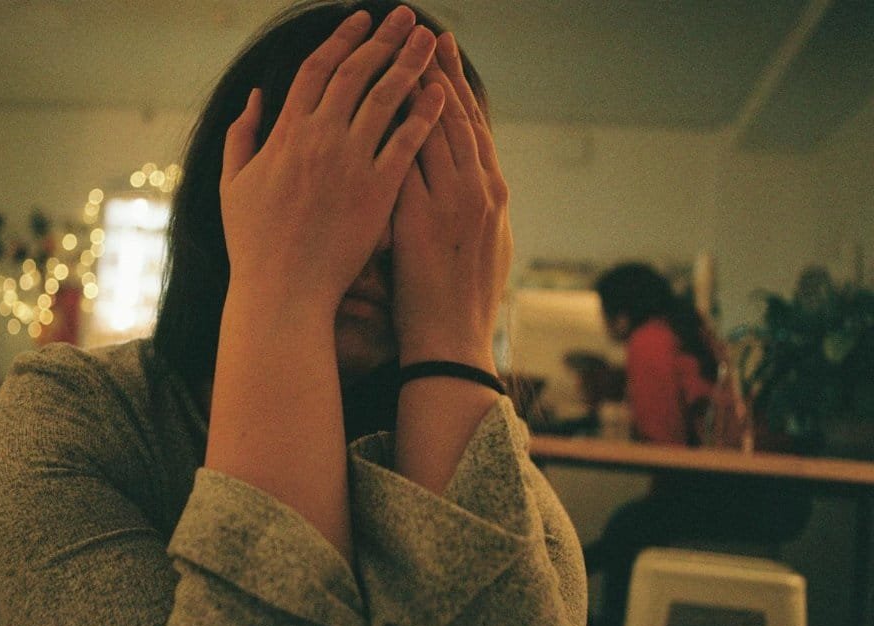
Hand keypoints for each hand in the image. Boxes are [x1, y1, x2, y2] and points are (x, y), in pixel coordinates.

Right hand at [220, 6, 444, 316]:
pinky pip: (407, 143)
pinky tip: (441, 94)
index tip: (362, 19)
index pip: (317, 69)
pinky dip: (424, 115)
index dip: (342, 39)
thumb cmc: (253, 244)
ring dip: (410, 64)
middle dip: (384, 38)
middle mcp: (320, 139)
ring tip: (430, 42)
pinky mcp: (378, 192)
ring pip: (386, 98)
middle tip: (408, 17)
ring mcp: (351, 164)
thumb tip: (255, 97)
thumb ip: (242, 136)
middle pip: (357, 73)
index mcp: (285, 133)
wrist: (282, 291)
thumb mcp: (233, 184)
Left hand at [391, 32, 511, 371]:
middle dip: (439, 70)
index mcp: (494, 193)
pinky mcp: (423, 219)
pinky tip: (379, 106)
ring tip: (400, 51)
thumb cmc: (461, 303)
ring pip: (435, 129)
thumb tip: (471, 183)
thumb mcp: (484, 247)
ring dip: (416, 88)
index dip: (458, 87)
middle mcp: (480, 189)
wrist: (452, 345)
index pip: (473, 126)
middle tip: (423, 31)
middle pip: (456, 116)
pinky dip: (396, 130)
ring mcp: (454, 202)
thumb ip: (475, 208)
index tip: (443, 55)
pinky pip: (406, 162)